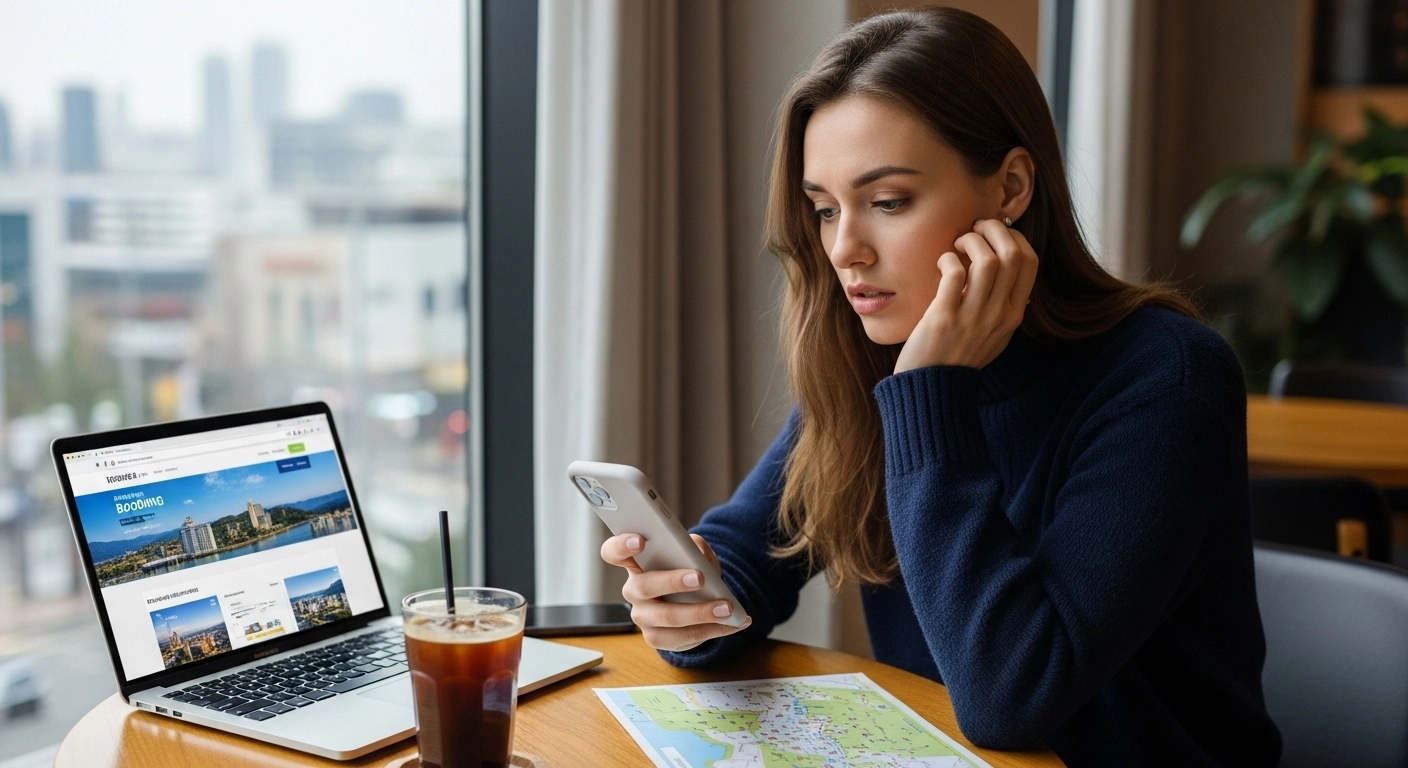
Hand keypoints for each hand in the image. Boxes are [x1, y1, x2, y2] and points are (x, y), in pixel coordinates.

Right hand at [600, 532, 751, 651]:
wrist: (695, 600)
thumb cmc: (689, 569)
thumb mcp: (693, 553)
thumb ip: (693, 546)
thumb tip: (696, 552)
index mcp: (635, 563)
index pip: (613, 552)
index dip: (622, 545)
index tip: (641, 540)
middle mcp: (633, 590)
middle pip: (644, 586)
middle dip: (673, 582)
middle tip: (700, 578)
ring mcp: (642, 617)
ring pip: (667, 617)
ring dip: (701, 612)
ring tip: (727, 608)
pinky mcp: (657, 638)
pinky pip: (683, 637)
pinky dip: (714, 630)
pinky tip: (734, 623)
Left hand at [894, 218, 1038, 372]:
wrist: (932, 389)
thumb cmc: (958, 356)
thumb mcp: (994, 334)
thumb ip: (1003, 306)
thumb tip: (1004, 271)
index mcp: (1013, 315)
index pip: (1030, 262)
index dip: (1014, 238)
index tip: (994, 235)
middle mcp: (998, 315)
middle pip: (1012, 254)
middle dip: (993, 230)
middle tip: (974, 229)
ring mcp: (973, 317)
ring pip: (987, 259)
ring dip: (970, 241)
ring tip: (956, 244)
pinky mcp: (944, 317)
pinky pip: (954, 272)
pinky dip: (948, 259)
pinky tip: (941, 264)